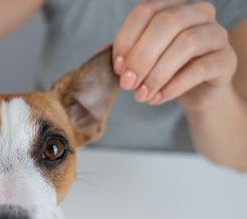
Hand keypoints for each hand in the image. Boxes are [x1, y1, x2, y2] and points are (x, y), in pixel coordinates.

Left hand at [112, 0, 237, 110]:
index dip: (126, 39)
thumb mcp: (142, 60)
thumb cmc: (166, 71)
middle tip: (127, 84)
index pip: (144, 11)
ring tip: (141, 95)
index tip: (117, 68)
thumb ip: (125, 53)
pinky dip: (173, 87)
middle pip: (165, 24)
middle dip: (141, 57)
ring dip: (156, 74)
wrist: (196, 93)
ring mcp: (216, 34)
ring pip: (185, 44)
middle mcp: (198, 12)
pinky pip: (199, 69)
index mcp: (172, 6)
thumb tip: (101, 52)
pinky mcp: (226, 59)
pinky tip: (156, 99)